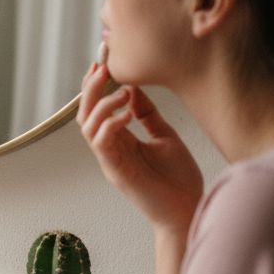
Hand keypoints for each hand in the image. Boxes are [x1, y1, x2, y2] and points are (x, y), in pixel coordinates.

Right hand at [77, 62, 202, 233]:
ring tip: (123, 92)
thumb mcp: (164, 136)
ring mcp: (111, 161)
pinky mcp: (116, 172)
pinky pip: (102, 144)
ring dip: (102, 105)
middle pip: (86, 114)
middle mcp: (110, 149)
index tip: (102, 63)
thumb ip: (147, 114)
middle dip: (91, 89)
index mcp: (120, 140)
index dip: (96, 87)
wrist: (188, 210)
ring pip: (88, 127)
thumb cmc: (179, 179)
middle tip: (102, 68)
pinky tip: (127, 115)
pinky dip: (110, 125)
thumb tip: (133, 88)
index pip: (98, 109)